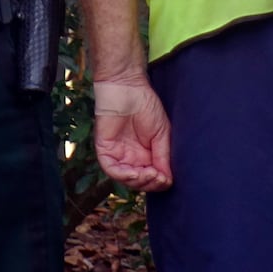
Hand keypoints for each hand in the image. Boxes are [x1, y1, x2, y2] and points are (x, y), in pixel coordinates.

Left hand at [93, 75, 172, 191]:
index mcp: (146, 155)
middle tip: (159, 176)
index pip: (151, 178)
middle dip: (150, 184)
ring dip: (139, 181)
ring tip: (151, 174)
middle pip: (139, 182)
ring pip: (125, 179)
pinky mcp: (105, 149)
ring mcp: (117, 154)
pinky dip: (123, 175)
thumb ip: (163, 157)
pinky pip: (111, 169)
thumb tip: (168, 181)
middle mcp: (131, 157)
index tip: (167, 178)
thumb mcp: (162, 135)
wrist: (129, 88)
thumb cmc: (146, 106)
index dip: (159, 182)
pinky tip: (136, 173)